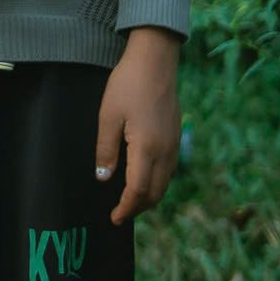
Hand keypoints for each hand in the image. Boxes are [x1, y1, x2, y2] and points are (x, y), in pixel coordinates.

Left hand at [96, 26, 181, 224]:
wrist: (155, 61)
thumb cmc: (127, 85)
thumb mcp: (108, 116)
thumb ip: (106, 150)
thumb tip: (104, 178)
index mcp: (147, 148)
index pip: (138, 190)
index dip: (126, 208)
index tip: (114, 219)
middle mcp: (166, 151)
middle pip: (155, 192)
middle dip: (138, 207)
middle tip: (119, 214)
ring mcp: (174, 144)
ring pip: (165, 182)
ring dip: (148, 196)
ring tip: (129, 201)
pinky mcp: (176, 136)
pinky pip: (168, 169)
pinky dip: (156, 182)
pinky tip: (142, 178)